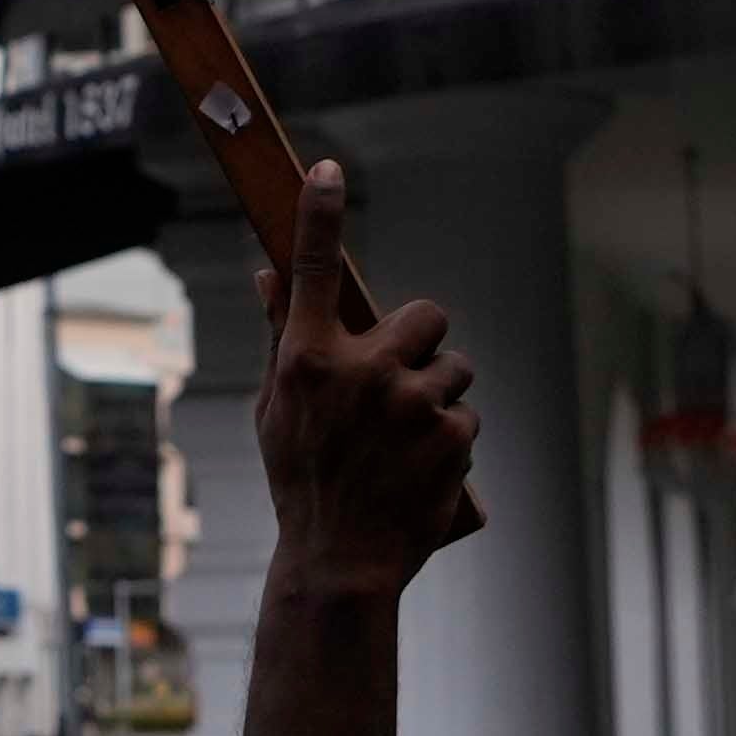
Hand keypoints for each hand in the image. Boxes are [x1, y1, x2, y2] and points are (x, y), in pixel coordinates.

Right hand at [250, 166, 483, 588]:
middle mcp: (361, 372)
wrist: (339, 562)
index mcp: (307, 362)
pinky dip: (450, 439)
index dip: (318, 214)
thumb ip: (283, 339)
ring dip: (439, 395)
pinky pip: (466, 416)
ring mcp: (411, 404)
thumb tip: (270, 274)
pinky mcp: (452, 436)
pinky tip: (422, 466)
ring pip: (454, 369)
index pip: (312, 270)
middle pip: (426, 315)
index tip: (325, 173)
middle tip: (402, 378)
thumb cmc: (301, 480)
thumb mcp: (277, 408)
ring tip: (408, 438)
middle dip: (422, 343)